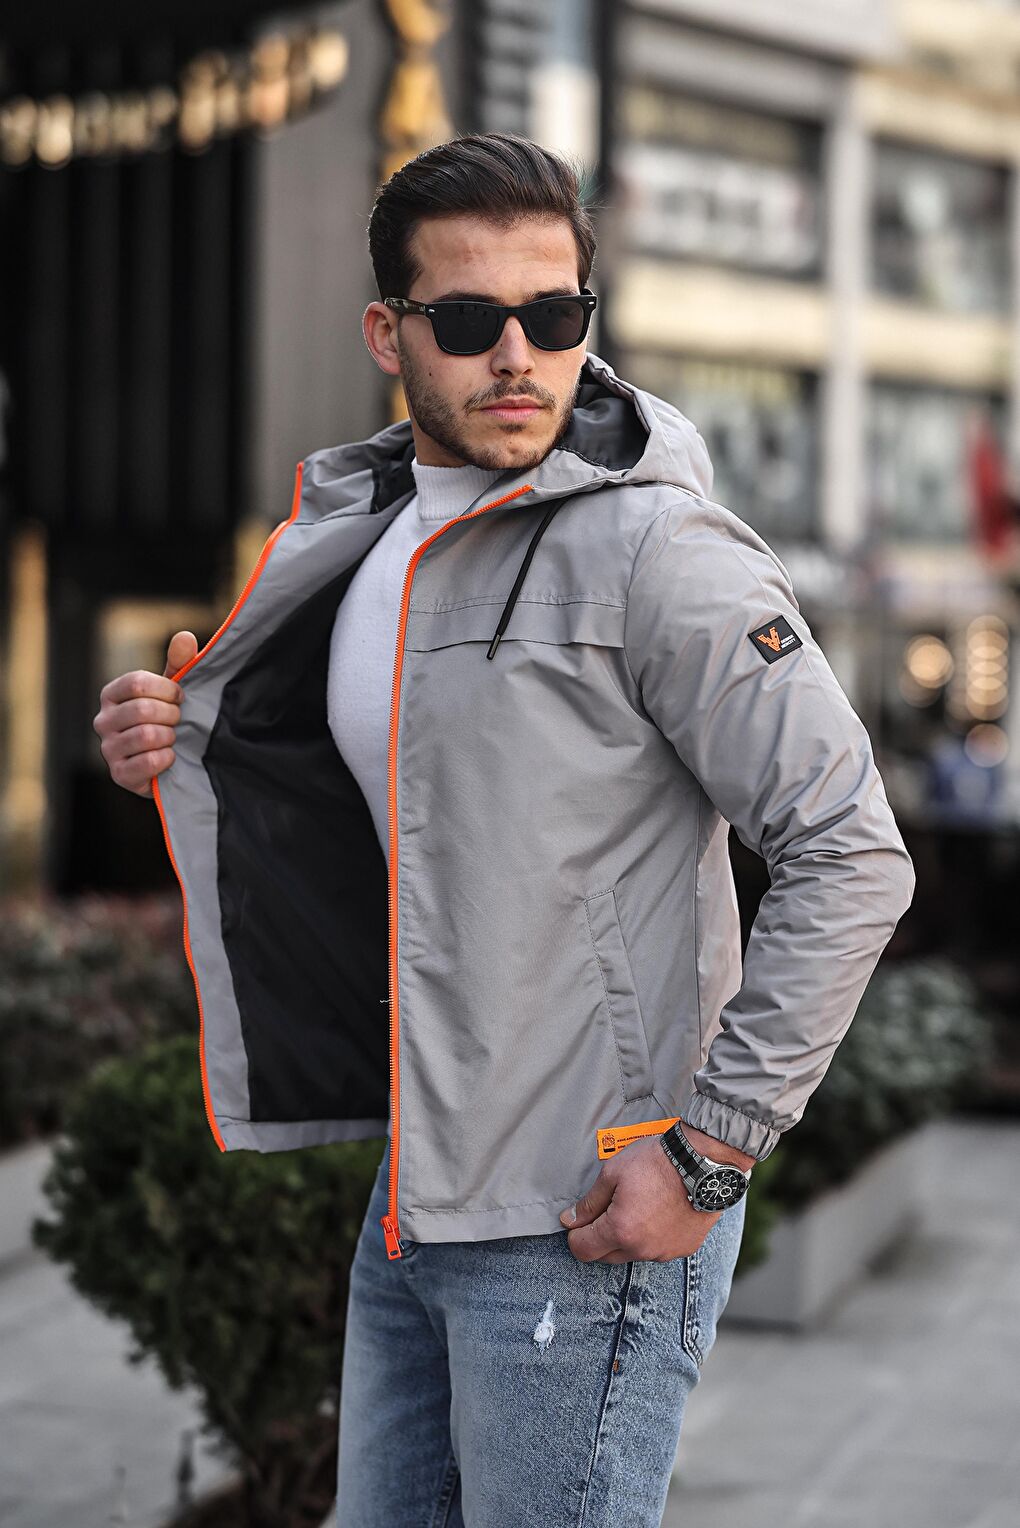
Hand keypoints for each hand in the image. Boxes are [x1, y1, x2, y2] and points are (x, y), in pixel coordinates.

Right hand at [93, 630, 197, 797]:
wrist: (170, 762)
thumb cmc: (167, 719)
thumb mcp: (172, 690)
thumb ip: (179, 663)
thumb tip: (185, 637)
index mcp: (112, 694)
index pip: (137, 682)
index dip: (167, 689)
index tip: (180, 697)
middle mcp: (103, 720)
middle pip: (142, 709)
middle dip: (172, 715)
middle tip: (178, 721)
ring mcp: (108, 749)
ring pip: (146, 735)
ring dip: (170, 737)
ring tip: (173, 738)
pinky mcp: (119, 775)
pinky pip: (148, 762)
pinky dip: (167, 758)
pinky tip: (169, 756)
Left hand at [558, 1127, 751, 1263]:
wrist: (702, 1163)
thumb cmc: (657, 1162)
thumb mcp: (613, 1173)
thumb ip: (589, 1203)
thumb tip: (569, 1220)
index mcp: (620, 1231)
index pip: (583, 1250)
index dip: (576, 1235)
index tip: (580, 1220)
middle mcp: (642, 1249)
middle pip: (606, 1256)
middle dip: (600, 1236)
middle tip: (609, 1207)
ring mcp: (665, 1252)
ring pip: (633, 1253)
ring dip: (628, 1237)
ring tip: (639, 1205)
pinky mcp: (684, 1248)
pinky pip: (658, 1249)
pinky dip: (652, 1236)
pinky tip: (659, 1212)